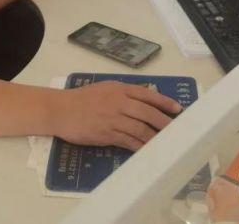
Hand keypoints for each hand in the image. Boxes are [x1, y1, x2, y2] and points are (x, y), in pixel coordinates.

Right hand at [54, 81, 182, 150]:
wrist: (60, 110)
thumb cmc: (82, 99)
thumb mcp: (104, 89)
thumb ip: (123, 94)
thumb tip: (143, 102)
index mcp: (119, 89)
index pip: (147, 94)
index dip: (164, 102)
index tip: (177, 109)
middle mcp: (118, 102)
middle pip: (147, 112)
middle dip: (164, 122)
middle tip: (176, 130)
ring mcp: (113, 119)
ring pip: (140, 128)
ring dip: (155, 137)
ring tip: (166, 143)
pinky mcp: (107, 134)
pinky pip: (128, 141)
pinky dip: (140, 146)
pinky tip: (148, 150)